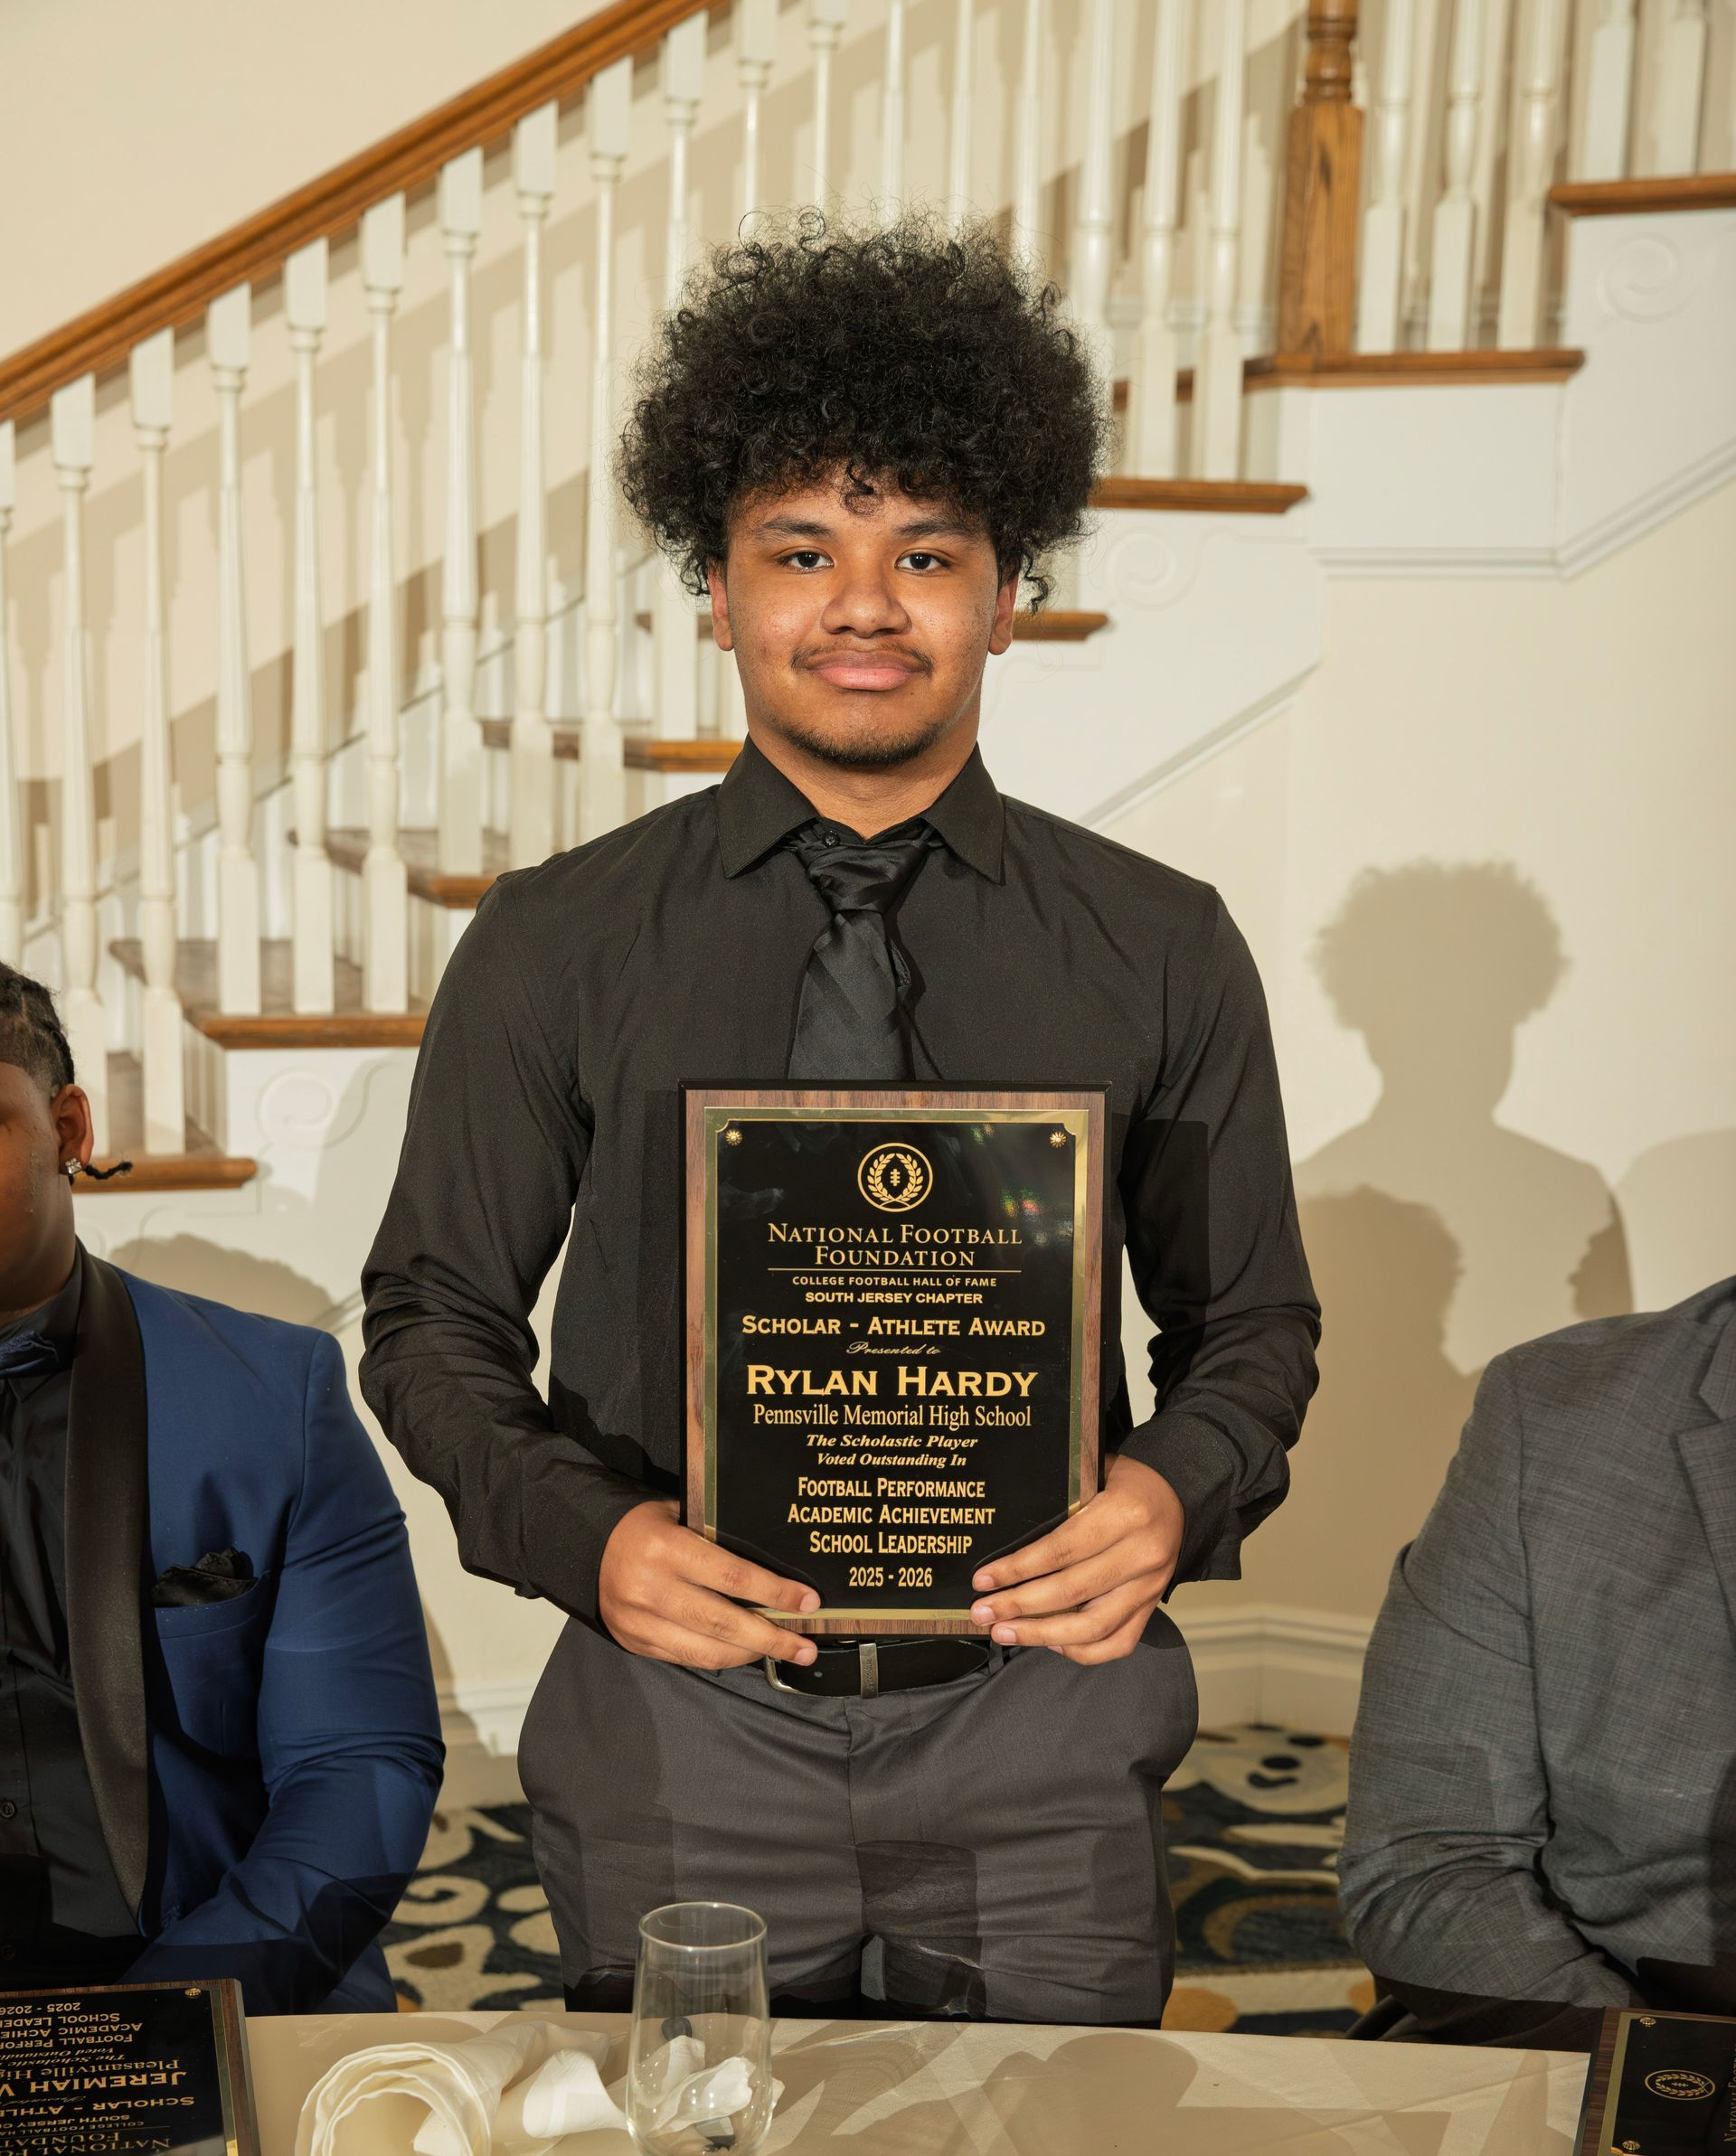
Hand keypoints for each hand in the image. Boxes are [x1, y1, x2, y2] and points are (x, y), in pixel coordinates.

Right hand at [599, 1500, 820, 1669]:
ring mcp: (640, 1622)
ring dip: (752, 1655)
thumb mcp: (682, 1517)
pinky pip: (687, 1659)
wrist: (587, 1546)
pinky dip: (721, 1658)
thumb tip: (777, 1567)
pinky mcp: (635, 1643)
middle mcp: (651, 1589)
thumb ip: (718, 1539)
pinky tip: (745, 1652)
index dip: (775, 1592)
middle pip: (724, 1623)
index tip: (809, 1602)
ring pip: (707, 1651)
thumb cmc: (648, 1526)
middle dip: (772, 1638)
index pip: (732, 1576)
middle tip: (806, 1647)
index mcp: (665, 1548)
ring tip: (785, 1653)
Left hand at [967, 1455, 1184, 1663]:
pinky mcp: (1152, 1605)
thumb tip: (1002, 1539)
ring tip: (1005, 1633)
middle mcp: (1141, 1554)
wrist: (1176, 1494)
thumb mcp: (1094, 1476)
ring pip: (1092, 1627)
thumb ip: (1060, 1503)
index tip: (983, 1580)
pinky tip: (1050, 1642)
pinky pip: (1117, 1643)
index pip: (1061, 1550)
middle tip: (982, 1613)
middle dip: (1018, 1606)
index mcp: (1124, 1514)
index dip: (1017, 1569)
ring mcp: (1149, 1586)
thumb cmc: (1125, 1481)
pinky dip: (1081, 1650)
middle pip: (1071, 1592)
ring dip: (1041, 1635)